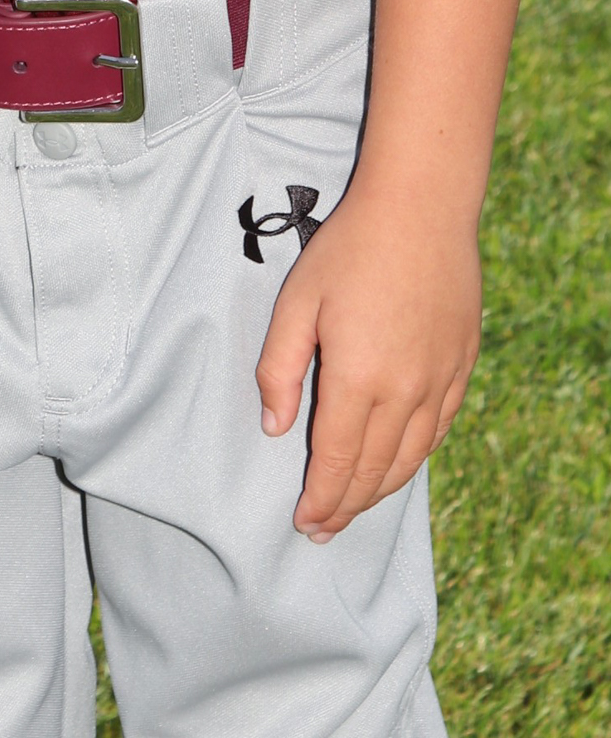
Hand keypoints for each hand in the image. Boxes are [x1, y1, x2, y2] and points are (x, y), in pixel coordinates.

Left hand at [256, 182, 480, 540]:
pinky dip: (416, 457)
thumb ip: (280, 368)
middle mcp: (406, 392)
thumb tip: (275, 427)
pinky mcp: (462, 367)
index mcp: (360, 379)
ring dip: (382, 490)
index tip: (305, 522)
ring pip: (412, 458)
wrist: (421, 209)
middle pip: (376, 470)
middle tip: (324, 528)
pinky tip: (400, 464)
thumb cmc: (349, 249)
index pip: (338, 460)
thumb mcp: (297, 302)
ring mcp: (441, 382)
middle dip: (347, 506)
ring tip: (356, 508)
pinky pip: (439, 430)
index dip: (321, 498)